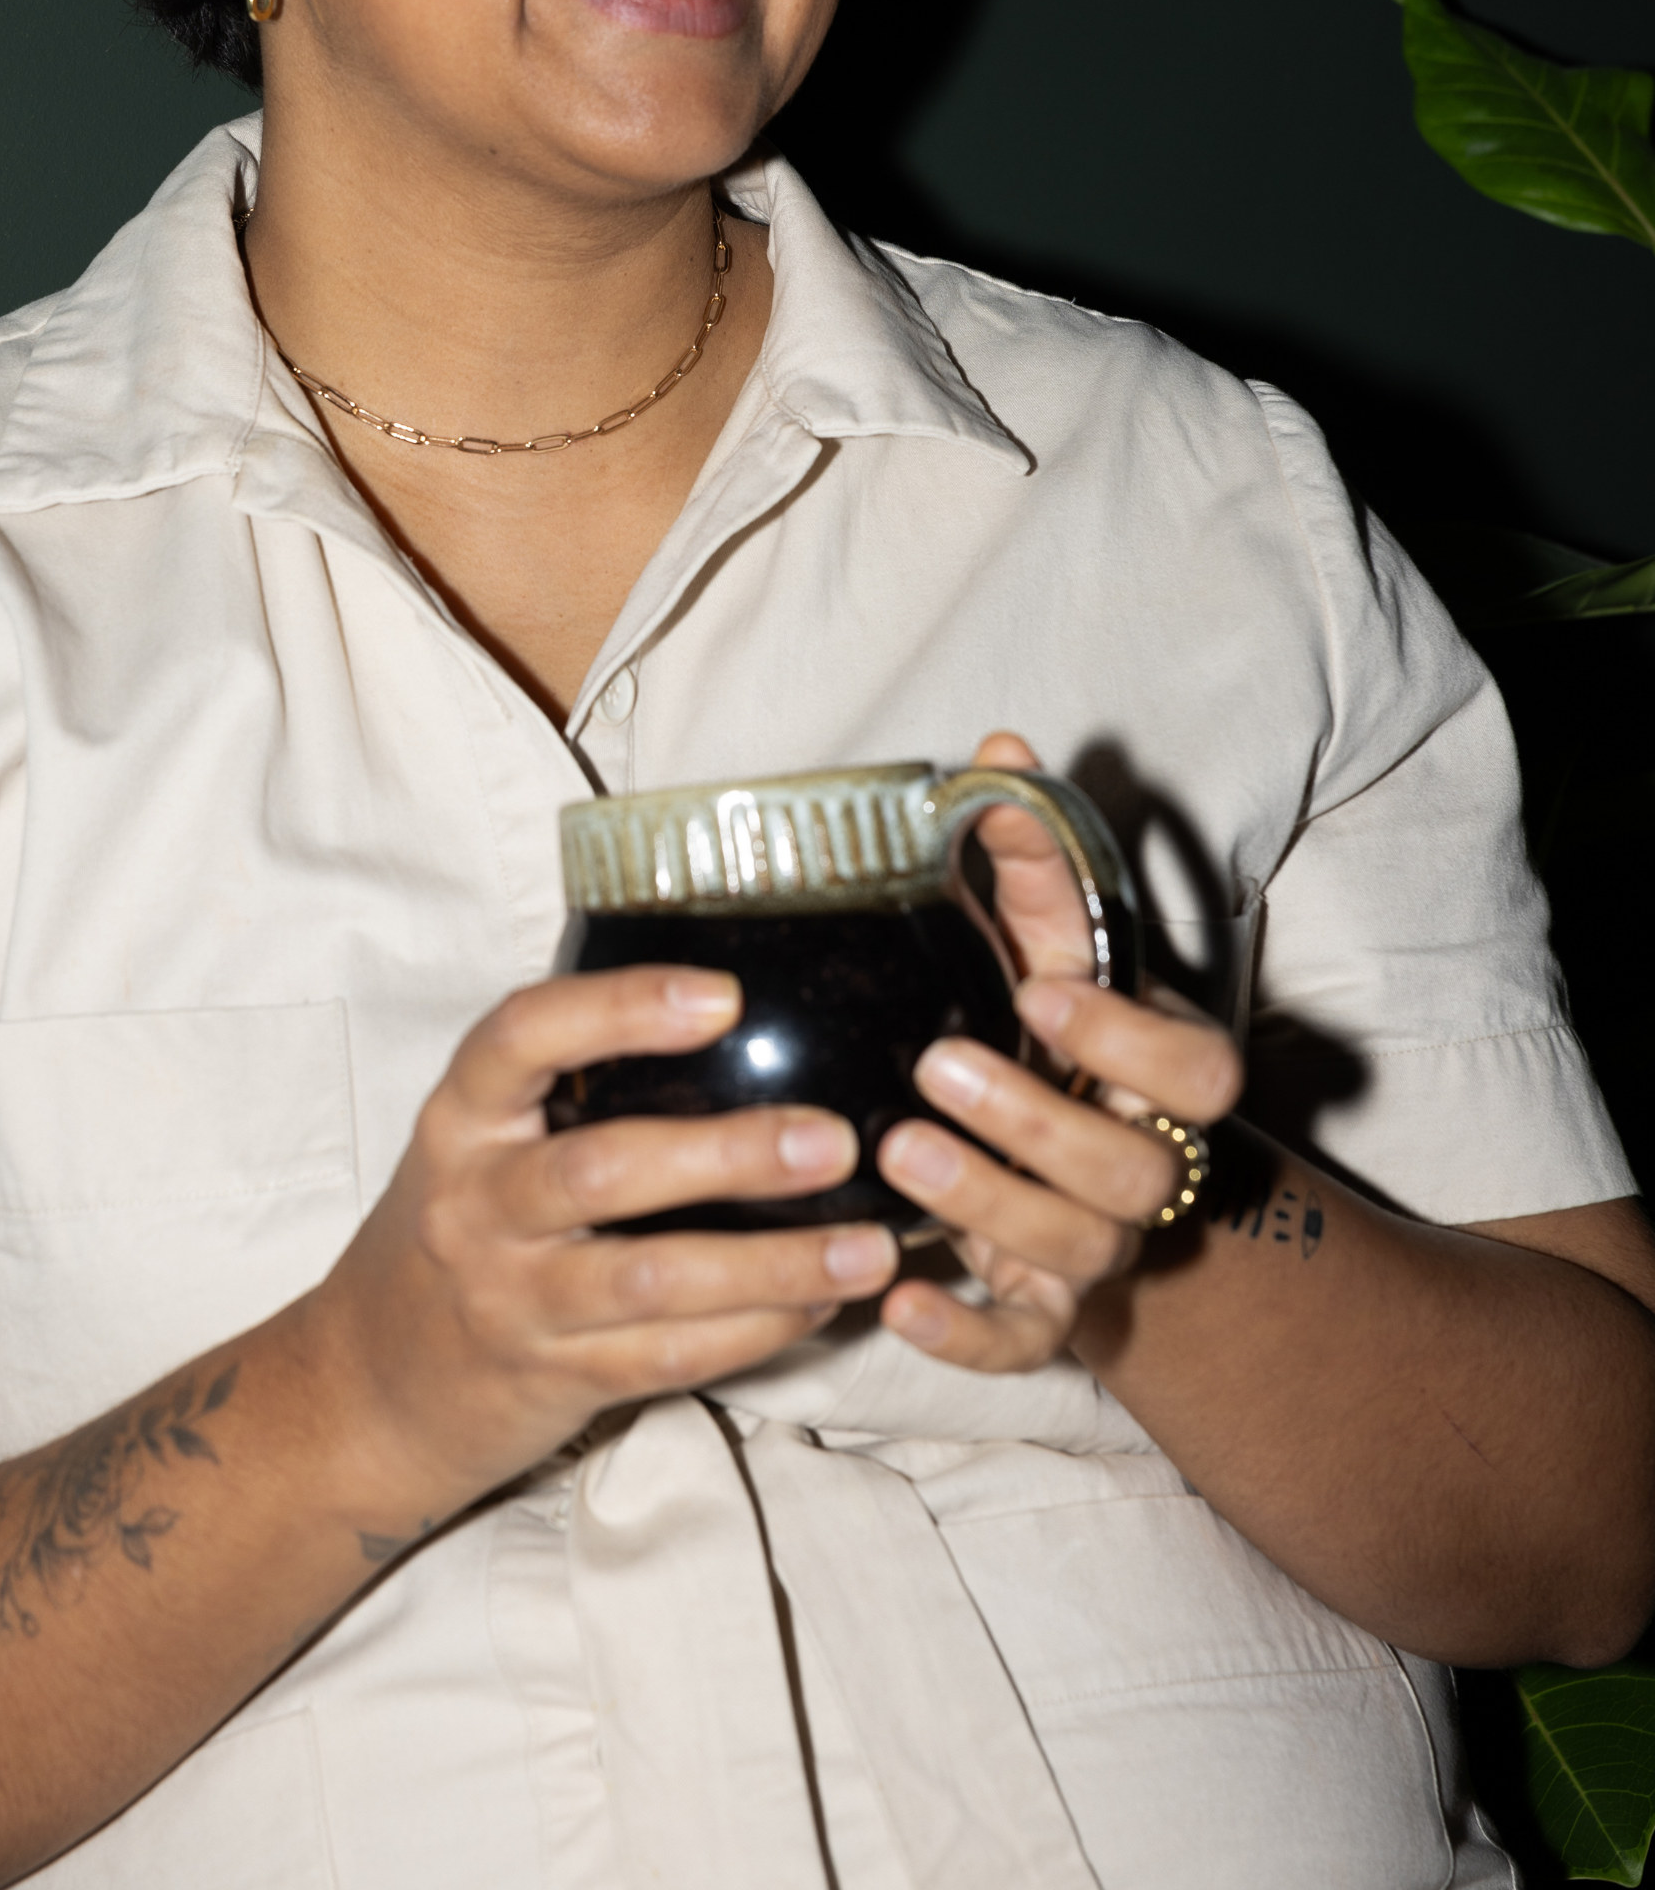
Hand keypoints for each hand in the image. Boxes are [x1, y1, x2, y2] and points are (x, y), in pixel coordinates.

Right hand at [315, 966, 899, 1514]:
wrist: (367, 1387)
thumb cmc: (455, 1230)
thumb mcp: (478, 1140)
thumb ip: (565, 1082)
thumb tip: (730, 1005)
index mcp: (461, 1118)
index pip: (523, 1036)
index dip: (621, 1007)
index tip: (724, 994)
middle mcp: (476, 1204)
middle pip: (601, 1171)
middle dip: (726, 1155)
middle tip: (831, 1139)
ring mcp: (512, 1298)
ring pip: (651, 1283)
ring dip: (770, 1266)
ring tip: (868, 1247)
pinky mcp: (554, 1377)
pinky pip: (668, 1357)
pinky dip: (757, 1332)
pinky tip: (823, 1304)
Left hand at [875, 734, 1243, 1373]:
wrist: (1060, 1167)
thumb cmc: (1042, 1031)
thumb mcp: (1040, 943)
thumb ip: (1026, 855)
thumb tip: (1000, 748)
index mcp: (1160, 1076)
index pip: (1200, 1075)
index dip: (1127, 1038)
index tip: (1037, 988)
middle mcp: (1144, 1167)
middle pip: (1135, 1174)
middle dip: (1036, 1123)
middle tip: (932, 1068)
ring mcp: (1094, 1248)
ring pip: (1078, 1254)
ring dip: (989, 1204)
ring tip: (895, 1151)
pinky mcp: (1038, 1313)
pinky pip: (1020, 1347)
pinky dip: (963, 1335)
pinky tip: (895, 1296)